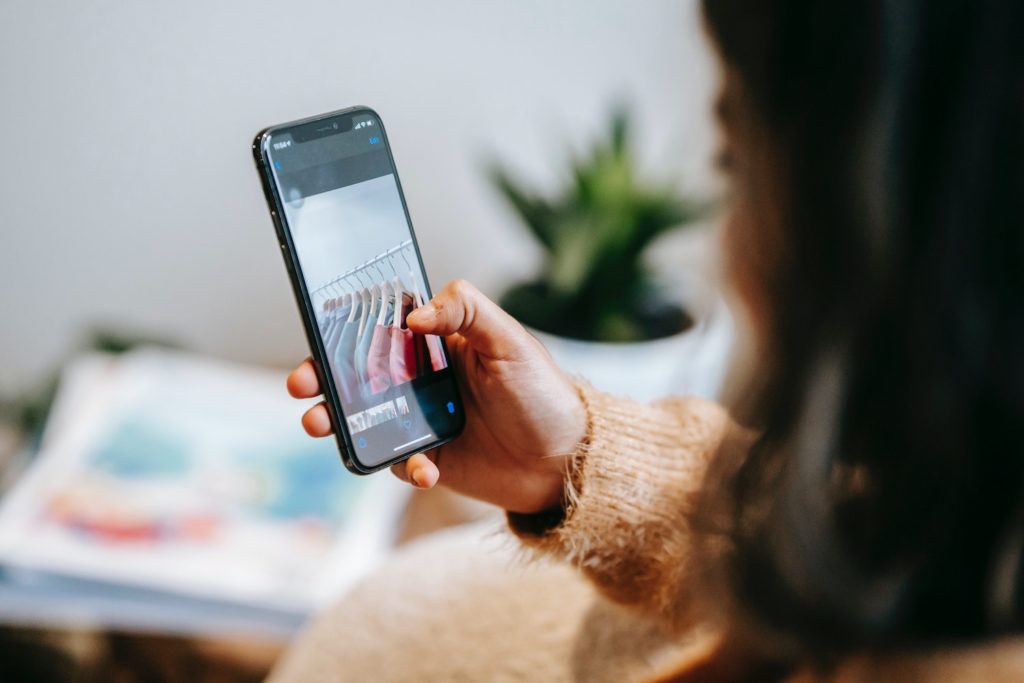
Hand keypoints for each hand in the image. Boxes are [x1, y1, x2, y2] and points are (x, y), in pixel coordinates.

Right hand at [287, 279, 586, 513]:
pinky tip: (427, 471)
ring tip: (322, 425)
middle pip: (358, 375)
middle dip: (323, 380)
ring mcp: (421, 420)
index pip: (379, 328)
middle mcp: (422, 379)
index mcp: (437, 342)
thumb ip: (466, 310)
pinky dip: (402, 466)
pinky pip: (396, 461)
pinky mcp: (428, 458)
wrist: (567, 462)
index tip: (317, 336)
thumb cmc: (543, 393)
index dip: (342, 331)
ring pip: (364, 419)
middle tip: (303, 387)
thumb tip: (414, 315)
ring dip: (338, 421)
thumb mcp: (510, 340)